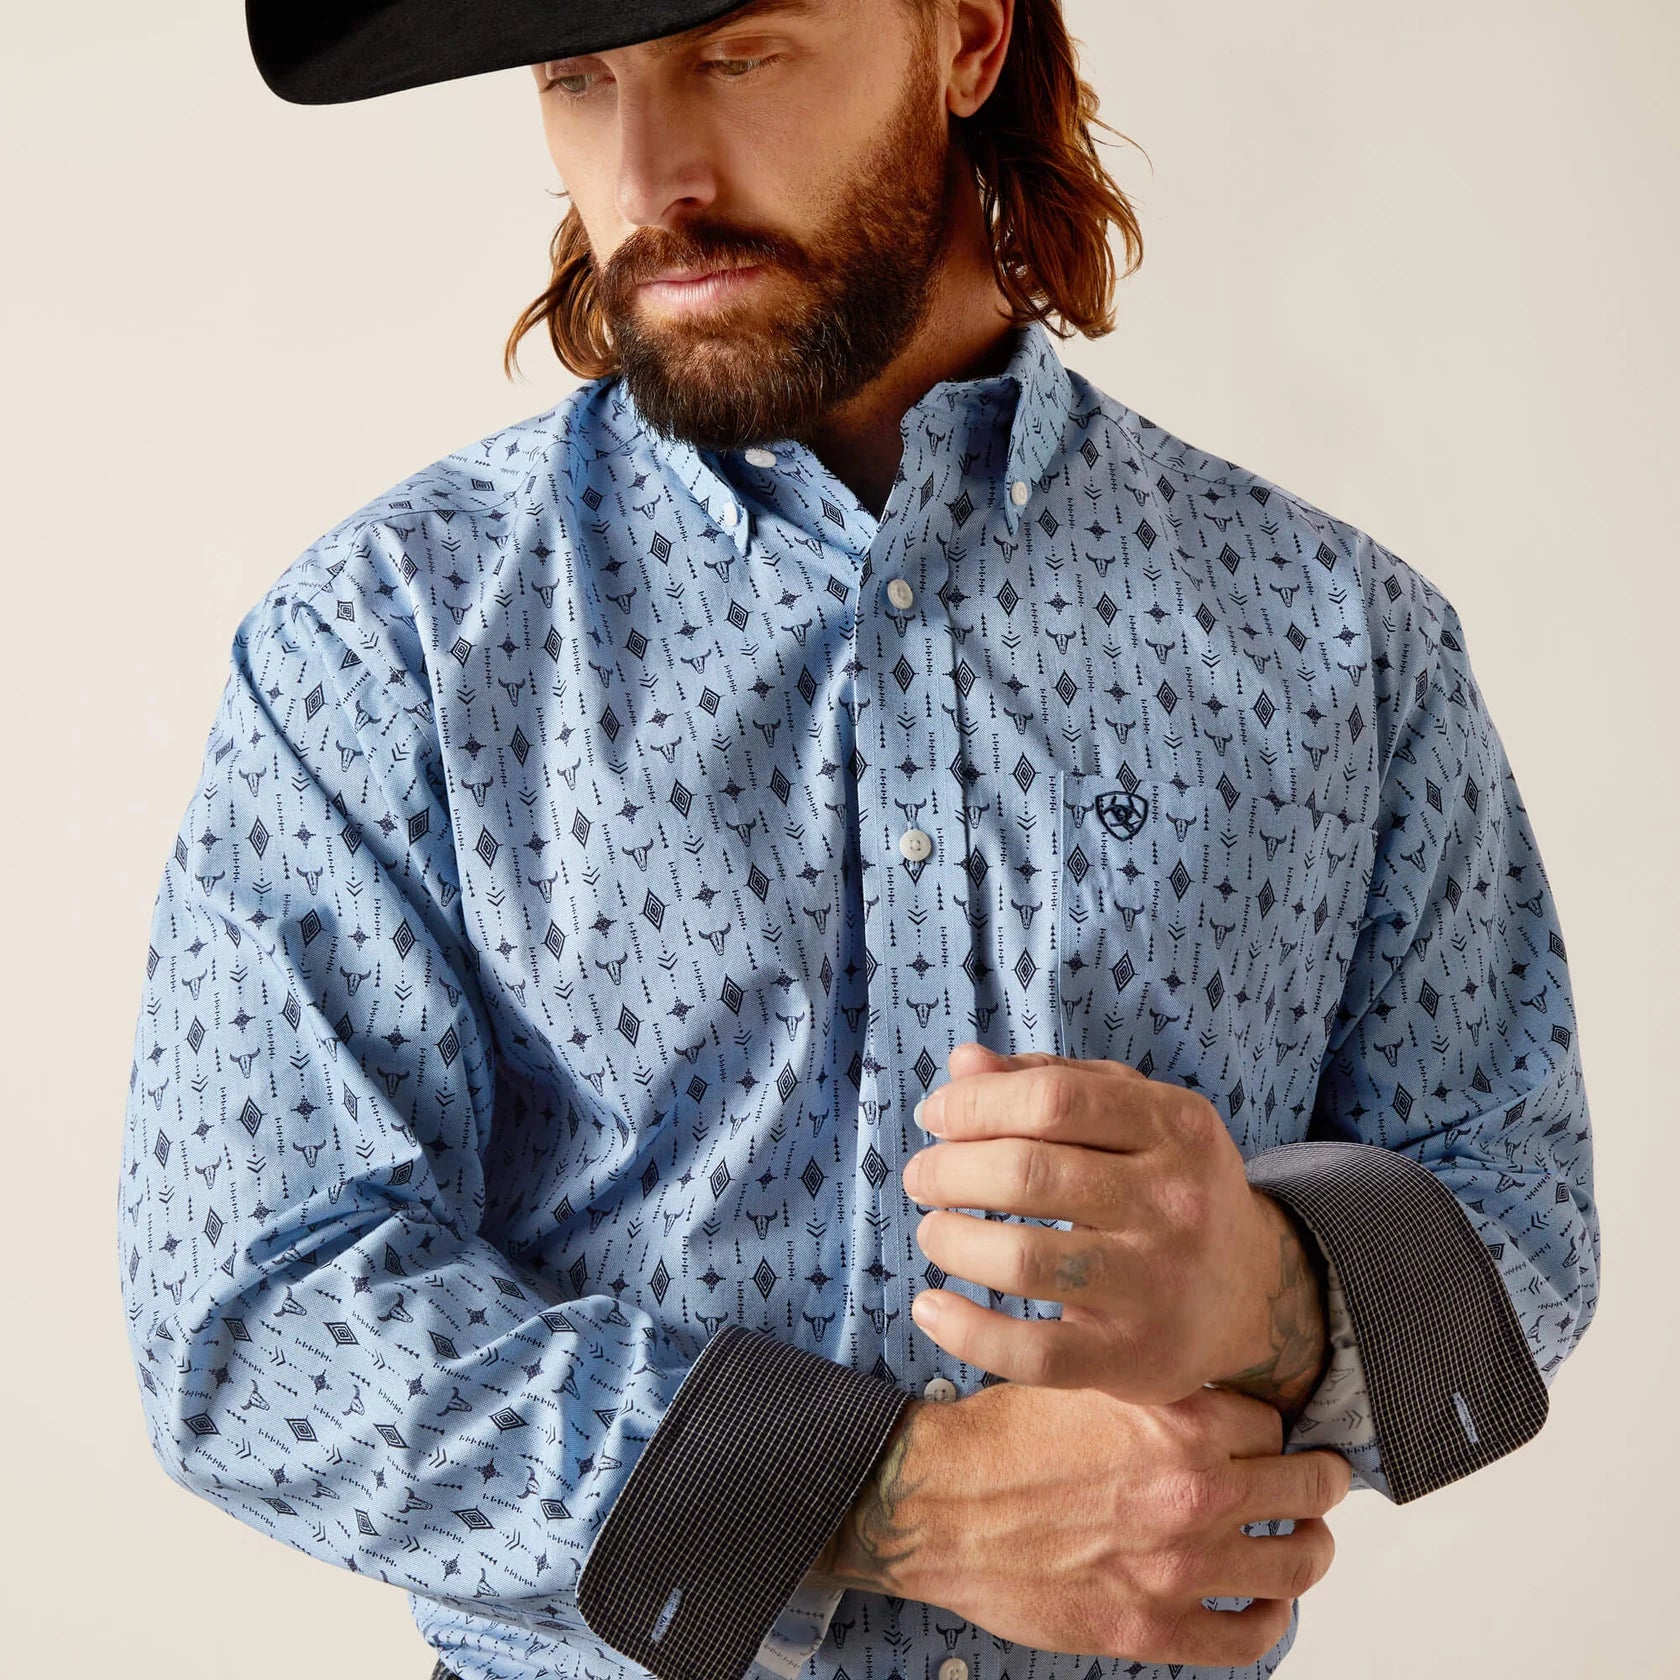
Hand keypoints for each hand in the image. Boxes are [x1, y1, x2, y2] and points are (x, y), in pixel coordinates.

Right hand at [815, 1377, 1349, 1667]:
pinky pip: (1250, 1636)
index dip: (1272, 1424)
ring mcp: (1179, 1568)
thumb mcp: (1084, 1378)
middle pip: (1305, 1485)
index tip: (1273, 1432)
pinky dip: (1272, 1618)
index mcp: (1173, 1420)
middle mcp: (1191, 1491)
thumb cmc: (1000, 1442)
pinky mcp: (1154, 1630)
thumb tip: (1203, 1390)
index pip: (1271, 1419)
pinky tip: (1265, 1601)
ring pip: (1297, 1561)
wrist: (940, 1507)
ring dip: (1311, 1546)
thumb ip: (1152, 1388)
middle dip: (1319, 1478)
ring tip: (1306, 1539)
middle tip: (1320, 1478)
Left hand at [902, 1044, 1327, 1408]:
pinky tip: (931, 1306)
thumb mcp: (1133, 1114)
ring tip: (933, 1232)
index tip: (936, 1116)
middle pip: (1027, 1173)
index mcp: (1177, 1125)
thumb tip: (962, 1063)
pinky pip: (1034, 1353)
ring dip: (951, 1241)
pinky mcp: (1134, 1358)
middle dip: (950, 1171)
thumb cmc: (1164, 1184)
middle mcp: (1177, 1202)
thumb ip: (1051, 1080)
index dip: (975, 1104)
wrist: (1251, 1292)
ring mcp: (1158, 1285)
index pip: (1052, 1099)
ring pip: (1023, 1261)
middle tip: (922, 1178)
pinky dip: (966, 1331)